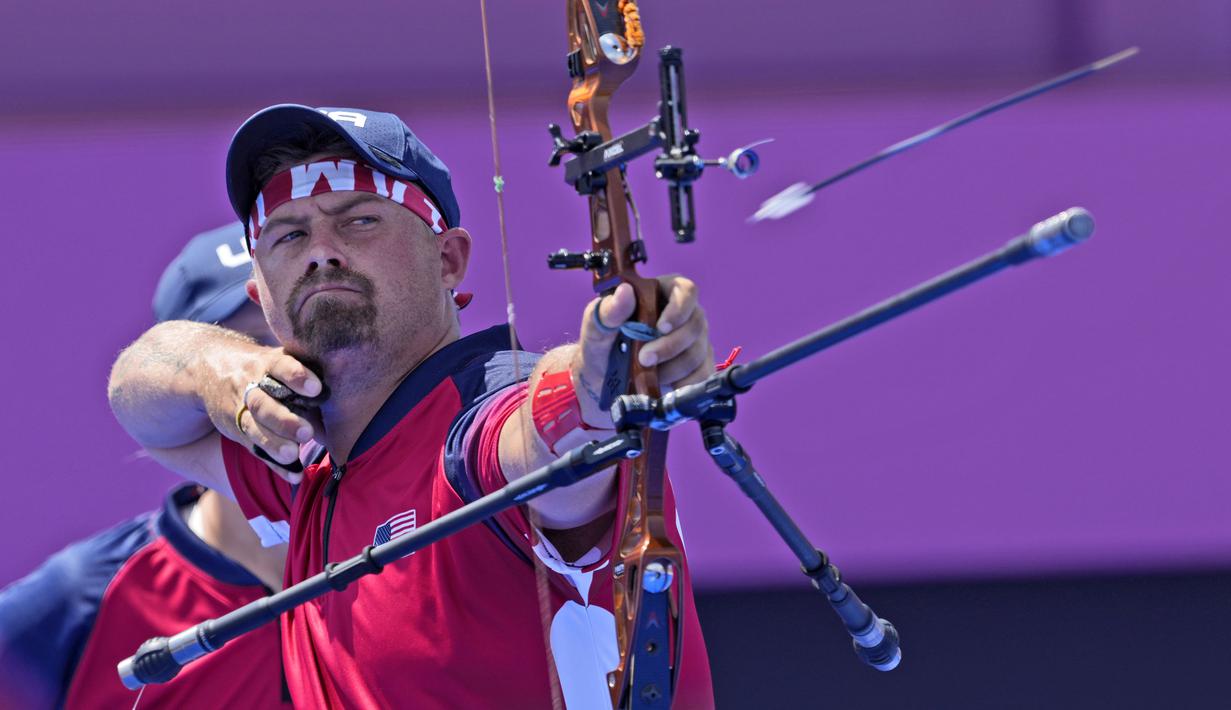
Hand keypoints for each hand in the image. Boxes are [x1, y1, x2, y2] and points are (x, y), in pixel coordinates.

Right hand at [209, 348, 322, 482]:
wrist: (212, 370)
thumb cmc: (268, 370)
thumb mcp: (283, 366)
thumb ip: (309, 389)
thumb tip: (341, 421)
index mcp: (266, 365)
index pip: (279, 366)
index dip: (295, 376)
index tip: (315, 388)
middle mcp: (250, 387)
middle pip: (263, 404)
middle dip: (283, 420)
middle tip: (306, 433)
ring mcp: (239, 410)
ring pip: (253, 428)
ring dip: (274, 444)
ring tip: (293, 455)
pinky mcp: (236, 431)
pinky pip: (255, 449)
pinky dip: (275, 465)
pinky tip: (294, 475)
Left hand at [575, 275, 713, 424]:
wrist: (602, 379)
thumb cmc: (602, 344)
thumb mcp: (596, 326)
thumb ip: (609, 310)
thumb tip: (625, 292)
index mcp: (662, 294)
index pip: (686, 290)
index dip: (679, 308)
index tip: (661, 327)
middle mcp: (685, 315)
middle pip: (695, 325)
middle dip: (670, 346)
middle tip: (644, 359)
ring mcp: (694, 342)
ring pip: (697, 353)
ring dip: (672, 368)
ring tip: (647, 374)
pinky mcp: (698, 367)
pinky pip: (702, 375)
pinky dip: (684, 385)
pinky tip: (666, 389)